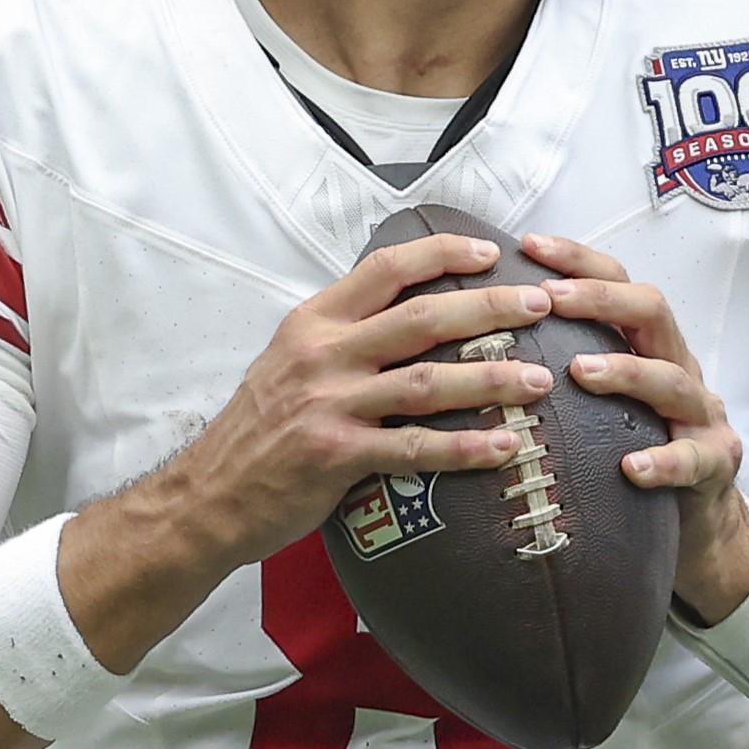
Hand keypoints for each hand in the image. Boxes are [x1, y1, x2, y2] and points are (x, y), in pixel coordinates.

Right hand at [165, 233, 557, 569]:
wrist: (210, 495)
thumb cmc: (260, 428)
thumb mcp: (290, 359)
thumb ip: (344, 333)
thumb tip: (408, 310)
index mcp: (314, 321)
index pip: (386, 270)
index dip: (443, 256)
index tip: (491, 253)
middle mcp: (323, 354)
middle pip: (421, 319)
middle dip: (489, 308)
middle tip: (539, 305)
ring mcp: (330, 404)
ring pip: (427, 382)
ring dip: (490, 379)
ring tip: (537, 379)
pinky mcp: (337, 456)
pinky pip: (415, 448)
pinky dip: (465, 447)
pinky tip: (506, 446)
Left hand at [523, 232, 748, 625]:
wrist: (698, 519)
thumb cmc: (635, 443)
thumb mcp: (602, 397)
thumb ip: (563, 361)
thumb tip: (480, 333)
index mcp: (647, 344)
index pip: (617, 282)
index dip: (577, 260)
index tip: (528, 247)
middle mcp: (678, 366)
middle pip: (653, 311)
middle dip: (601, 299)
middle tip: (551, 300)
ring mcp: (701, 415)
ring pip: (673, 380)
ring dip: (626, 371)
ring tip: (580, 372)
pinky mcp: (714, 464)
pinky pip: (693, 460)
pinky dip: (664, 461)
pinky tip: (631, 467)